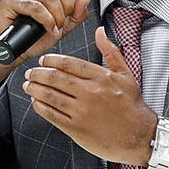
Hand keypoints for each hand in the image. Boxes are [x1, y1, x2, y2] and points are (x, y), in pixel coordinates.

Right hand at [0, 0, 90, 82]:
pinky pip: (36, 7)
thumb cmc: (31, 37)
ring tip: (56, 27)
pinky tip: (47, 28)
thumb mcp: (61, 25)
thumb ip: (76, 12)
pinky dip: (47, 21)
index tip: (74, 2)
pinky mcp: (10, 0)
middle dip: (68, 4)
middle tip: (64, 20)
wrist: (12, 51)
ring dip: (58, 15)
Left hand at [22, 26, 156, 165]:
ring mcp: (82, 111)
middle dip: (38, 73)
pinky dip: (40, 107)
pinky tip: (36, 102)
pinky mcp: (76, 128)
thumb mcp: (126, 74)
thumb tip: (100, 32)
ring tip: (29, 85)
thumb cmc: (131, 106)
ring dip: (35, 89)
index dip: (51, 60)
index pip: (69, 63)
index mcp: (101, 77)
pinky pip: (52, 115)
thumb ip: (110, 52)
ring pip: (50, 95)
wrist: (139, 135)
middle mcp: (90, 92)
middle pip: (55, 78)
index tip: (43, 60)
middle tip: (31, 72)